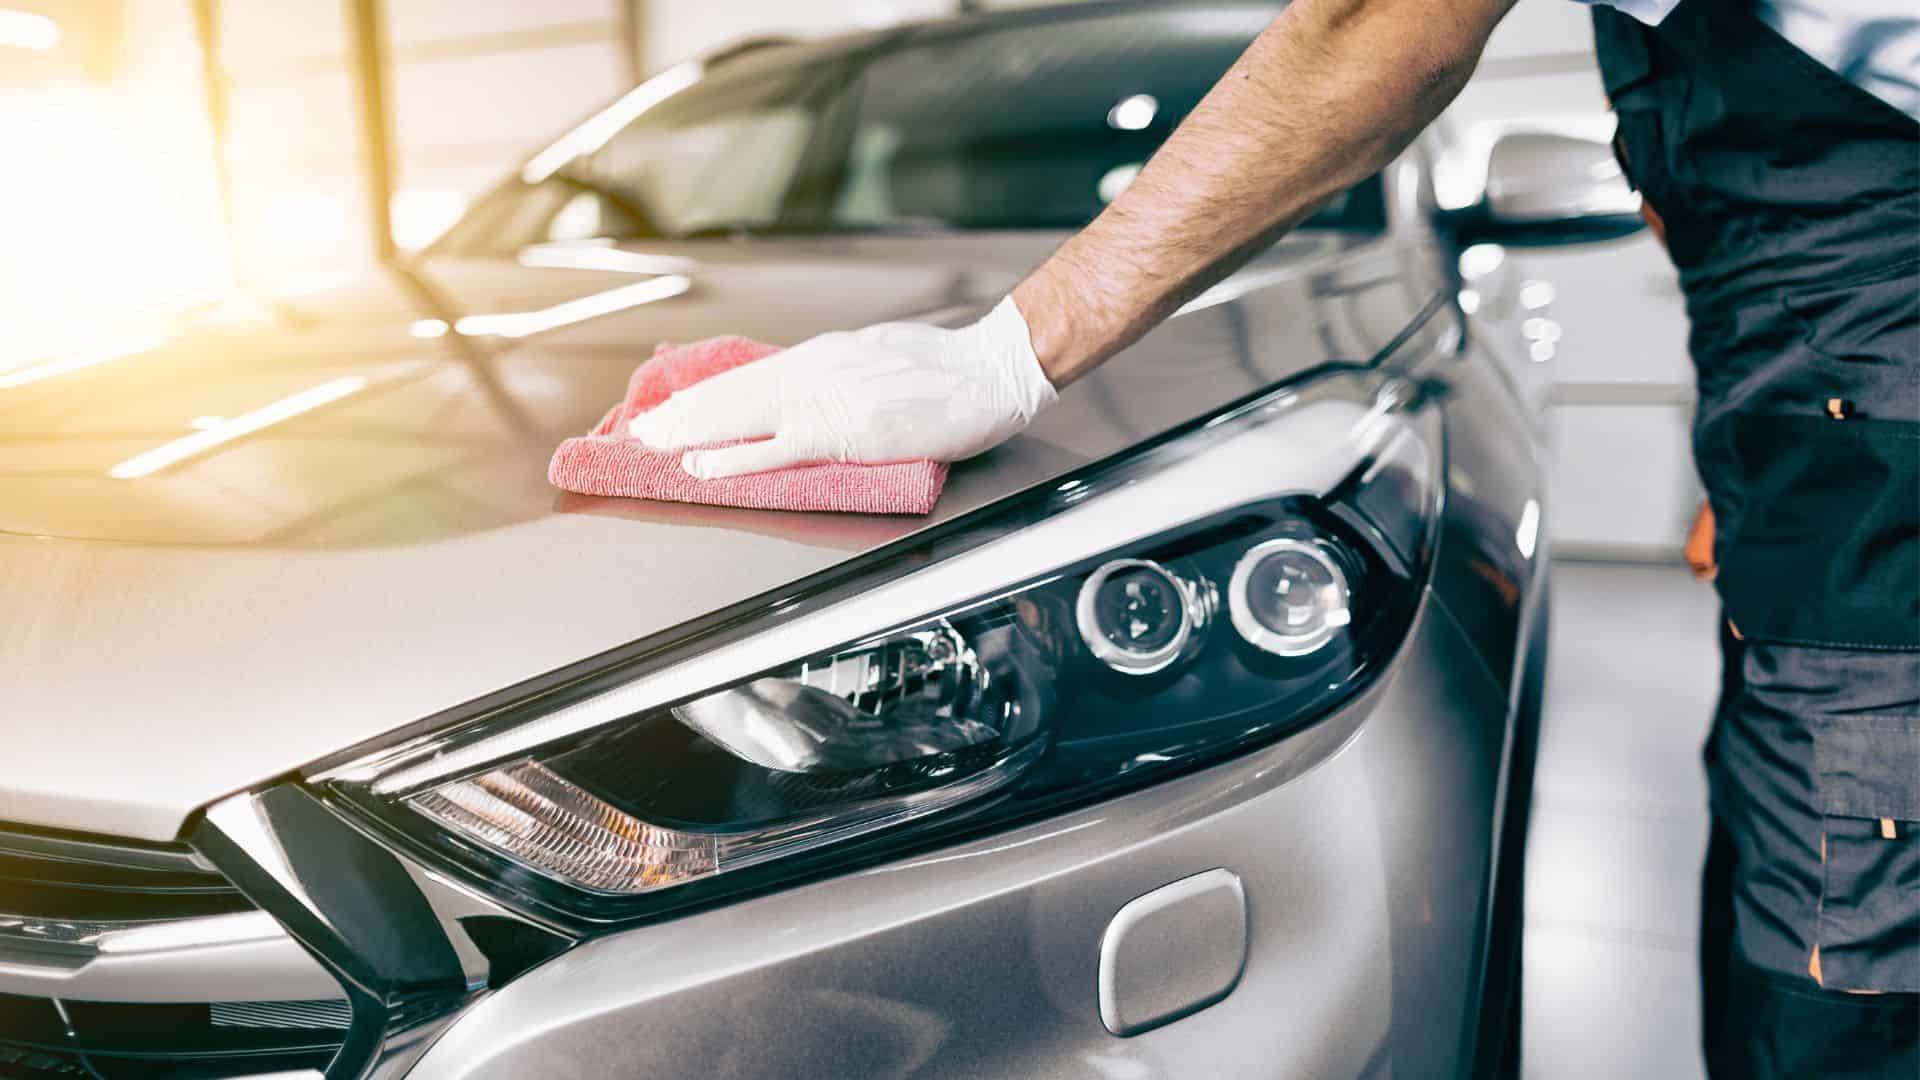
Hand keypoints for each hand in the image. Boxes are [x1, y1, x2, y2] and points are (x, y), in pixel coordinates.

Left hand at [630, 297, 1057, 478]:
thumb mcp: (877, 358)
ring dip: (689, 433)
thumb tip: (809, 387)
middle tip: (640, 430)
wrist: (989, 371)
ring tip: (650, 445)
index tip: (672, 406)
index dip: (704, 394)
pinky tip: (701, 465)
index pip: (748, 375)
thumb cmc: (946, 369)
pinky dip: (731, 458)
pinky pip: (773, 449)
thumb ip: (838, 375)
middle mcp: (813, 372)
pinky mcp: (843, 433)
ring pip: (738, 417)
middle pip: (731, 394)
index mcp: (823, 357)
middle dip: (681, 415)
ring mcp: (825, 402)